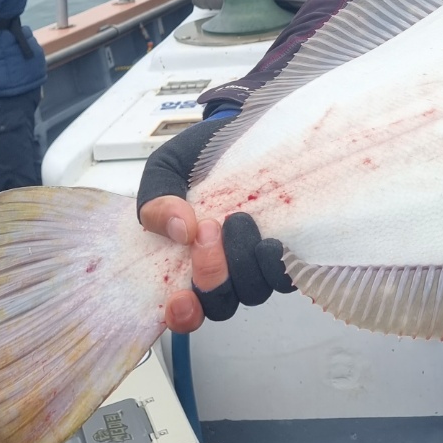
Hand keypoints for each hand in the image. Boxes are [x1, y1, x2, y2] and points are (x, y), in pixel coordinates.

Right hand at [137, 113, 294, 331]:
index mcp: (184, 262)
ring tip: (239, 219)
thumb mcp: (166, 168)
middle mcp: (221, 271)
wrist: (240, 127)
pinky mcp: (283, 249)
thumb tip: (179, 229)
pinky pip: (286, 275)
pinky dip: (278, 264)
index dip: (183, 315)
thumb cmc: (199, 155)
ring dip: (244, 263)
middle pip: (220, 304)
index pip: (184, 311)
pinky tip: (272, 240)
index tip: (180, 299)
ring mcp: (253, 262)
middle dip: (212, 275)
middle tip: (208, 229)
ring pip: (253, 290)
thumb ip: (157, 200)